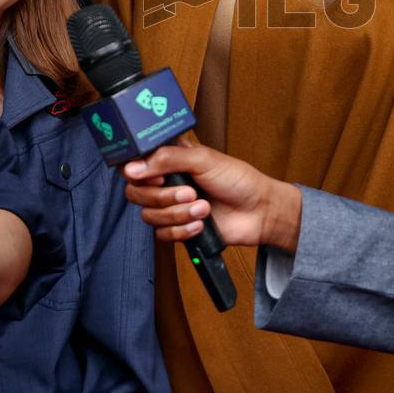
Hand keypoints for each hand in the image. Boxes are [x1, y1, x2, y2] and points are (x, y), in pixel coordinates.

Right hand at [123, 138, 302, 253]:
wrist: (259, 211)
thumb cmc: (238, 179)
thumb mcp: (204, 160)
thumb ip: (167, 159)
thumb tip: (134, 166)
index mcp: (170, 158)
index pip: (134, 164)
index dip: (137, 172)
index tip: (157, 177)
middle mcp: (167, 181)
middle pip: (136, 193)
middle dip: (163, 197)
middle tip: (189, 192)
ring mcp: (171, 206)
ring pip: (149, 215)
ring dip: (178, 214)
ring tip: (204, 207)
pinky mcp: (178, 228)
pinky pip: (162, 234)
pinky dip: (182, 230)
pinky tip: (201, 223)